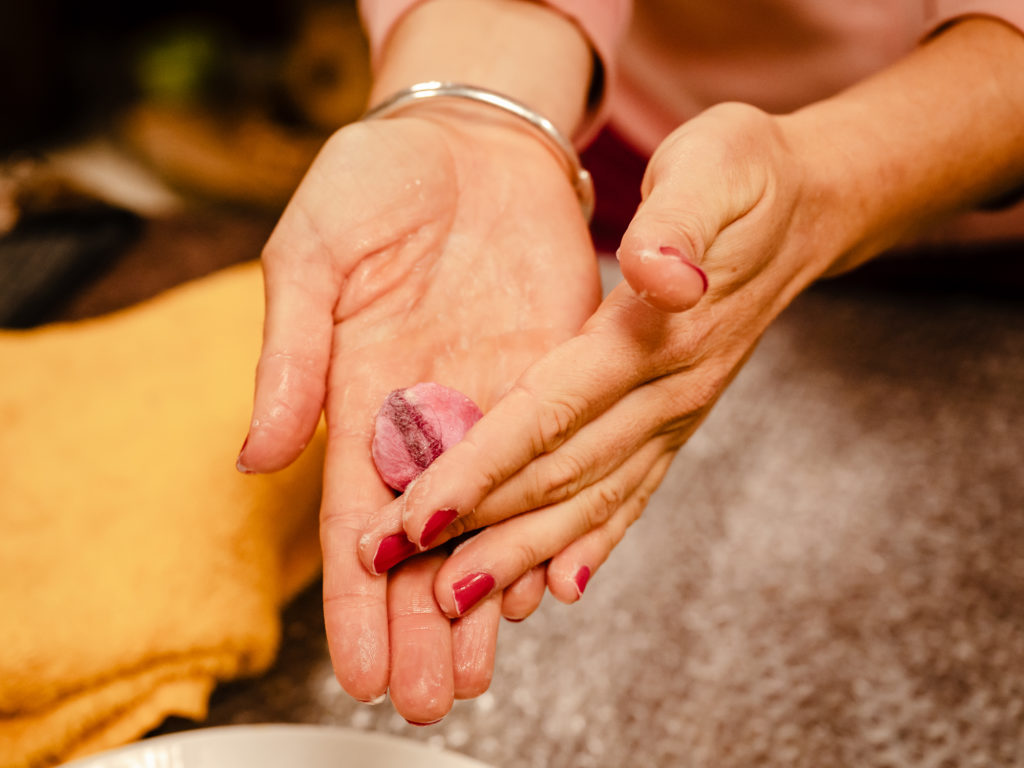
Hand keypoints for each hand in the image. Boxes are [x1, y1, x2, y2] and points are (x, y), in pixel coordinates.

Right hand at [237, 108, 600, 704]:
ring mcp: (499, 401)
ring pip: (495, 518)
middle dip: (422, 625)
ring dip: (487, 598)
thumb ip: (292, 357)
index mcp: (361, 395)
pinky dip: (555, 523)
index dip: (356, 597)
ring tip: (481, 672)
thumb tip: (257, 455)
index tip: (358, 669)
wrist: (468, 139)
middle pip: (425, 540)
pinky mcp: (560, 375)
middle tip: (426, 699)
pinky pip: (558, 462)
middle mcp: (431, 416)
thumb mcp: (313, 257)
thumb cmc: (375, 184)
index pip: (355, 518)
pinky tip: (551, 582)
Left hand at [357, 102, 840, 613]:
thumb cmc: (745, 174)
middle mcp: (665, 392)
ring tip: (455, 599)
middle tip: (395, 568)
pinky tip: (560, 584)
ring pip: (588, 498)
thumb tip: (661, 273)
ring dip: (519, 552)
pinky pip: (632, 494)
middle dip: (474, 524)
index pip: (551, 411)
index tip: (417, 514)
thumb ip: (680, 222)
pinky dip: (592, 543)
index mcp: (652, 334)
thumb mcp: (714, 166)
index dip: (482, 465)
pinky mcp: (675, 421)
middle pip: (557, 473)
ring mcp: (674, 415)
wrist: (808, 208)